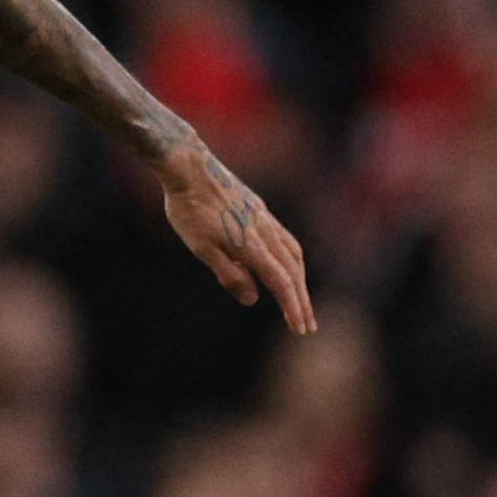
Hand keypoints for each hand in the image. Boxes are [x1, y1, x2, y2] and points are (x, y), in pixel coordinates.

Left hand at [159, 144, 314, 333]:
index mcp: (251, 244)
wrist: (189, 167)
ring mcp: (264, 218)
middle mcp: (264, 231)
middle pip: (293, 271)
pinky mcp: (258, 209)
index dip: (292, 307)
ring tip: (300, 300)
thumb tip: (253, 299)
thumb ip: (229, 274)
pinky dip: (291, 259)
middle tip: (307, 325)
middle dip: (301, 300)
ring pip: (292, 253)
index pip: (280, 282)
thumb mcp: (202, 248)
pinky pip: (284, 238)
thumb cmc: (189, 209)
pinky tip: (285, 265)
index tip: (300, 329)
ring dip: (300, 280)